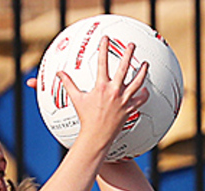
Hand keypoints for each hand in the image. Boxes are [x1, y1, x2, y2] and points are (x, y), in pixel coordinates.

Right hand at [61, 38, 149, 154]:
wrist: (97, 137)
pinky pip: (140, 100)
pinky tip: (146, 89)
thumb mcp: (76, 99)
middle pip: (124, 69)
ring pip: (137, 83)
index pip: (102, 62)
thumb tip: (59, 73)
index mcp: (101, 87)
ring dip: (142, 72)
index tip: (106, 38)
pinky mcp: (129, 110)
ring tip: (145, 64)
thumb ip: (68, 83)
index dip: (104, 48)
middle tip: (131, 45)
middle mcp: (114, 92)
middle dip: (128, 54)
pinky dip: (144, 95)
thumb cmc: (86, 119)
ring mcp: (123, 101)